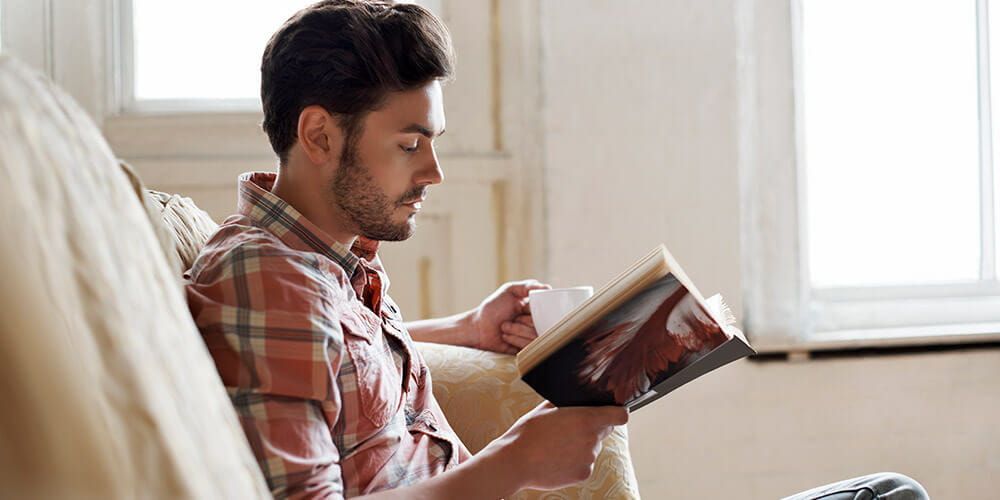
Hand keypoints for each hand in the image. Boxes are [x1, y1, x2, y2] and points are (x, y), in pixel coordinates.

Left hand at [468, 280, 550, 353]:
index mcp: (534, 308)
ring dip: (516, 330)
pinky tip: (505, 336)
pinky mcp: (526, 349)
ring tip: (505, 327)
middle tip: (512, 318)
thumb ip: (528, 285)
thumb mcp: (509, 290)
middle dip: (523, 321)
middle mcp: (535, 322)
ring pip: (535, 335)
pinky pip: (529, 346)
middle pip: (543, 324)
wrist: (478, 328)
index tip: (523, 308)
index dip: (536, 310)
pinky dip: (515, 339)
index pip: (548, 309)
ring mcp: (530, 336)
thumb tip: (547, 288)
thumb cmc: (492, 308)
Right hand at [484, 402, 628, 491]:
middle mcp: (592, 440)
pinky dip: (575, 461)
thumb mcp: (546, 408)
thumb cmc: (528, 432)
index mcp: (586, 419)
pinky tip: (557, 458)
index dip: (617, 413)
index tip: (612, 412)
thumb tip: (576, 399)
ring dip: (582, 445)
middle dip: (593, 428)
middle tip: (571, 429)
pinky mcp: (583, 474)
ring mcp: (589, 459)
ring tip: (558, 445)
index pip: (620, 416)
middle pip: (604, 431)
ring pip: (593, 448)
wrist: (516, 462)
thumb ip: (567, 403)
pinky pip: (585, 464)